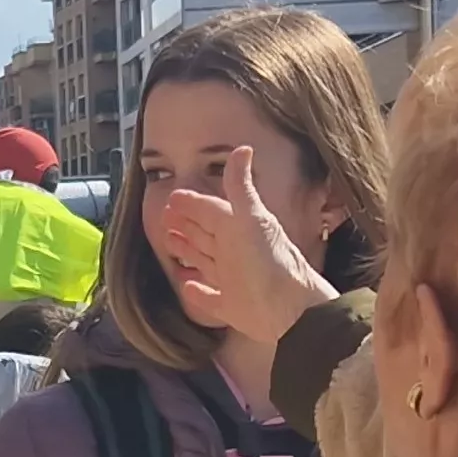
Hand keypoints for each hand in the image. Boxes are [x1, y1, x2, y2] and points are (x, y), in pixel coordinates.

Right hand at [156, 146, 335, 347]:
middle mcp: (234, 252)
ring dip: (188, 251)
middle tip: (166, 216)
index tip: (174, 197)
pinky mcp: (231, 308)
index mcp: (237, 229)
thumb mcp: (252, 218)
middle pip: (205, 234)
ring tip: (170, 242)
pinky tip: (186, 286)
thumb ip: (241, 187)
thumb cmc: (271, 261)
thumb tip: (243, 148)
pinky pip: (210, 298)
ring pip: (205, 262)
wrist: (291, 308)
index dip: (192, 203)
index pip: (210, 210)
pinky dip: (197, 293)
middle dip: (186, 224)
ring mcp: (233, 281)